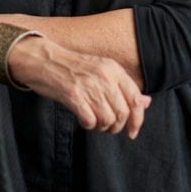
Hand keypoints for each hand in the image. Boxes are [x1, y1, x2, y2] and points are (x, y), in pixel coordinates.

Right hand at [7, 37, 149, 138]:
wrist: (44, 60)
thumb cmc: (73, 68)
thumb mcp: (102, 72)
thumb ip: (124, 88)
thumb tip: (146, 103)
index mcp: (114, 69)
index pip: (136, 99)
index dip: (138, 119)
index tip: (132, 132)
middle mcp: (105, 76)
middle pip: (123, 113)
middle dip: (116, 127)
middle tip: (106, 127)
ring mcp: (89, 85)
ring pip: (108, 119)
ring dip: (102, 127)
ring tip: (94, 122)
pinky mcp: (73, 95)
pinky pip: (90, 120)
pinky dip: (88, 125)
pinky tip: (83, 119)